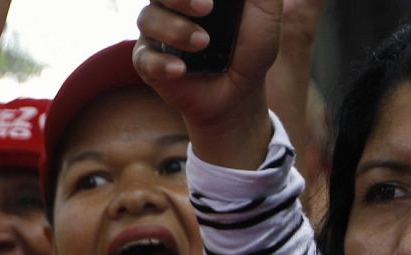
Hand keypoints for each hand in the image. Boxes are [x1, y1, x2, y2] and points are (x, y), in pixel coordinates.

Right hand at [134, 0, 283, 166]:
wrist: (239, 90)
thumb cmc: (251, 46)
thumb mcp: (266, 10)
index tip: (211, 1)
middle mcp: (171, 6)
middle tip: (207, 8)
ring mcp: (156, 34)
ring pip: (148, 19)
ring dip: (176, 30)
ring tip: (203, 44)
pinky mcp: (147, 63)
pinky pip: (143, 57)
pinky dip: (161, 62)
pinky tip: (180, 69)